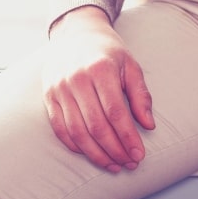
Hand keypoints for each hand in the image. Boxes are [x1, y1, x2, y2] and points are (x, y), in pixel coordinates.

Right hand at [42, 6, 154, 171]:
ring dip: (96, 154)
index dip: (128, 138)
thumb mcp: (130, 66)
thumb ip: (140, 95)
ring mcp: (59, 88)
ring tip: (113, 164)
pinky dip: (75, 145)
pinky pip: (60, 128)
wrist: (76, 33)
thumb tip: (148, 125)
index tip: (139, 155)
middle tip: (129, 163)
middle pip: (96, 125)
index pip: (115, 113)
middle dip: (115, 150)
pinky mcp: (48, 95)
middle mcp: (76, 79)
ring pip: (77, 131)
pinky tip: (91, 153)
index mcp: (99, 69)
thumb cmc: (107, 52)